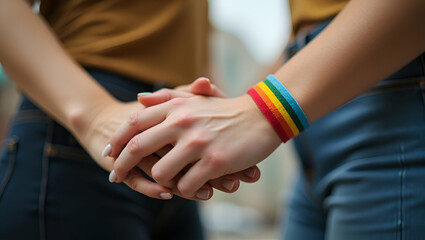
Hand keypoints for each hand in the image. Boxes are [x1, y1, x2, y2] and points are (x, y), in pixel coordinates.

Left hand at [108, 90, 280, 198]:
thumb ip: (167, 97)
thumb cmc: (226, 110)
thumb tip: (139, 99)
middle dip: (121, 166)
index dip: (116, 140)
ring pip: (161, 172)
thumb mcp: (195, 98)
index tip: (108, 153)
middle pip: (137, 147)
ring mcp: (198, 143)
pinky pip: (187, 185)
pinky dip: (185, 190)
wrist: (262, 116)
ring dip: (159, 181)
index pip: (134, 122)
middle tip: (115, 177)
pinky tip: (191, 187)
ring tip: (165, 183)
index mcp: (176, 107)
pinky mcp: (214, 162)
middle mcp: (182, 122)